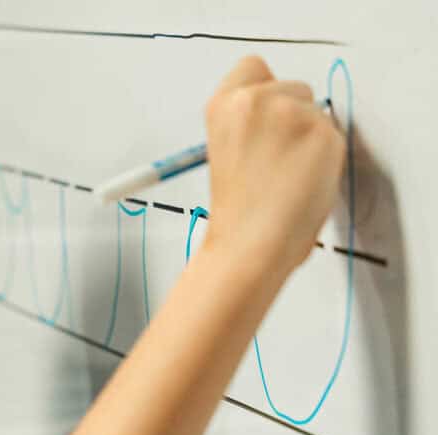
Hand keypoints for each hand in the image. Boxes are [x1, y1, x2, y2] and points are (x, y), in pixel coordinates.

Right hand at [204, 55, 346, 272]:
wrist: (250, 244)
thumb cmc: (236, 213)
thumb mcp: (225, 153)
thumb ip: (249, 125)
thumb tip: (281, 117)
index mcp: (223, 107)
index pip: (253, 67)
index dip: (263, 92)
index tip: (265, 120)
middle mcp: (256, 100)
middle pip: (294, 86)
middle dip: (293, 116)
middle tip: (278, 160)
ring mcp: (293, 114)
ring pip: (317, 111)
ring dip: (310, 138)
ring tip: (288, 176)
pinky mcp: (325, 134)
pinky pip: (334, 137)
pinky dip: (326, 159)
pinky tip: (304, 182)